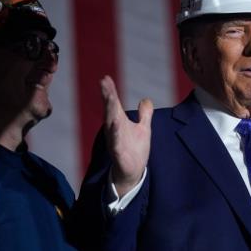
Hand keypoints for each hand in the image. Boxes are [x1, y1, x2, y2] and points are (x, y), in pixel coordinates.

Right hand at [100, 75, 152, 196]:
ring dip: (111, 112)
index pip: (114, 104)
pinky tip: (116, 125)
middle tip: (104, 83)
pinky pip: (116, 144)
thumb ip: (144, 114)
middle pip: (110, 110)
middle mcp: (114, 130)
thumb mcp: (143, 129)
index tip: (105, 77)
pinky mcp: (119, 154)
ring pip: (111, 125)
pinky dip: (116, 135)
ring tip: (111, 99)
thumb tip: (146, 100)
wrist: (132, 172)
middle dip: (108, 97)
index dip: (109, 91)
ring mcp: (115, 142)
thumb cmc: (135, 150)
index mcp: (119, 122)